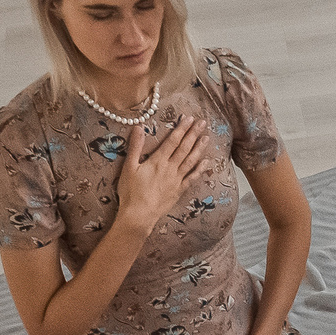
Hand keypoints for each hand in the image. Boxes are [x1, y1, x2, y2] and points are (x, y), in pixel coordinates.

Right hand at [114, 115, 213, 230]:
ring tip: (207, 137)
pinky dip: (200, 169)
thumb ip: (135, 147)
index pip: (173, 141)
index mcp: (158, 161)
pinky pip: (192, 178)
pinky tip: (206, 162)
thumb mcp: (129, 167)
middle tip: (203, 122)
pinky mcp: (179, 191)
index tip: (190, 118)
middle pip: (185, 148)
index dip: (182, 128)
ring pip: (191, 161)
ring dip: (199, 148)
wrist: (139, 216)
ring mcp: (177, 180)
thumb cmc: (131, 192)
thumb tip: (138, 127)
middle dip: (194, 134)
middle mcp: (170, 169)